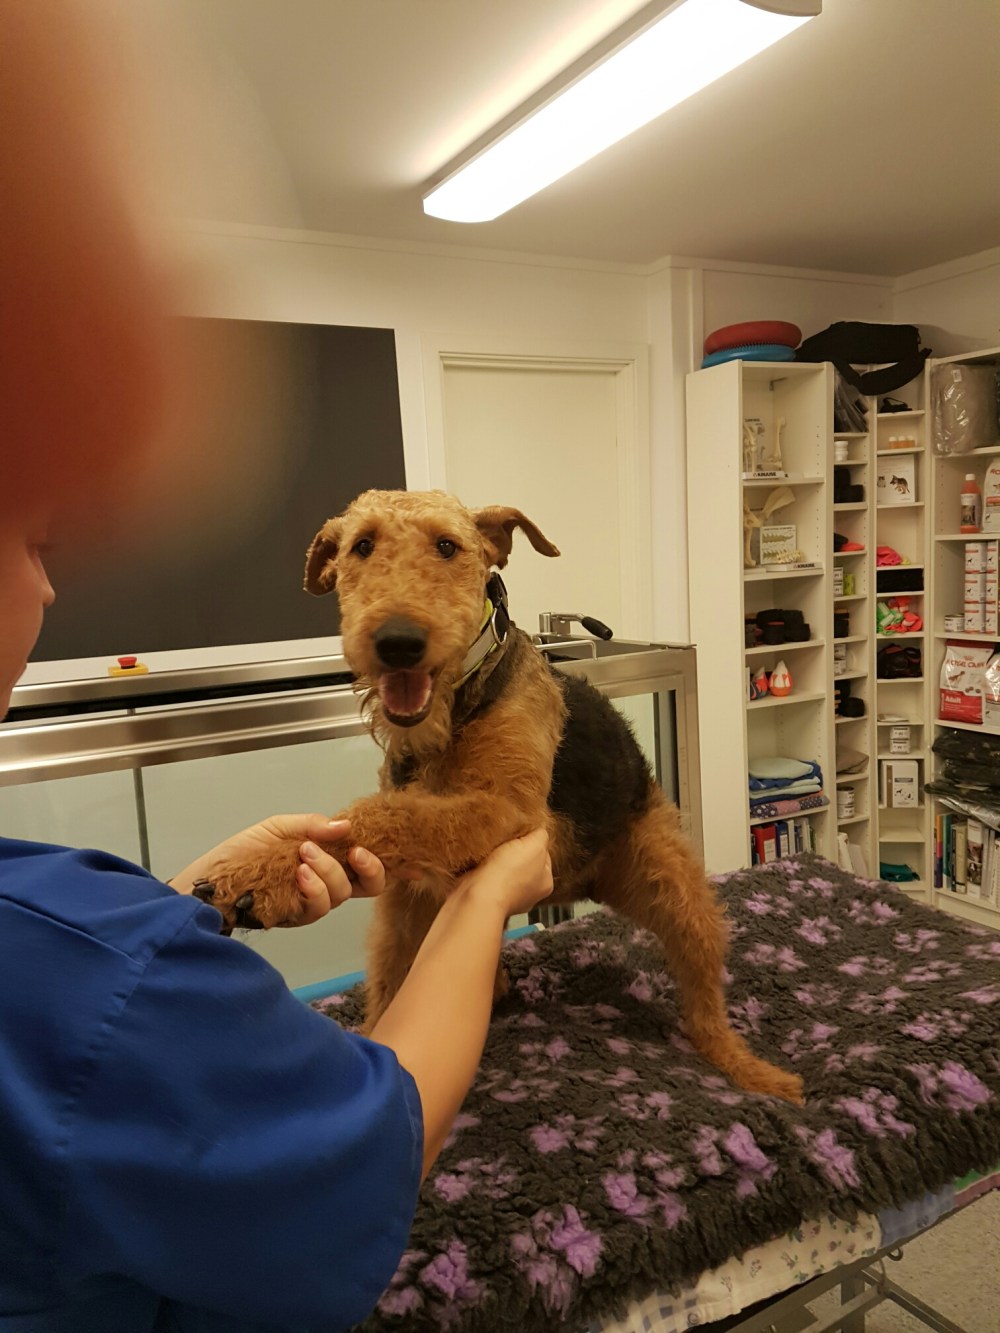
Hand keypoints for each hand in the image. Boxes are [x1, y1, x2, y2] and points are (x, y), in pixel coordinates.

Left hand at [170, 815, 384, 925]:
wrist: (210, 879)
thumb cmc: (244, 853)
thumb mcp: (279, 827)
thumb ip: (313, 826)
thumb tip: (346, 826)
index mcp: (330, 860)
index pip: (368, 864)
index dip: (395, 865)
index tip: (415, 863)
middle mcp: (328, 884)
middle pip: (369, 886)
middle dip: (372, 869)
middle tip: (355, 851)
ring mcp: (313, 902)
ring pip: (343, 894)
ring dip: (330, 872)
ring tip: (306, 854)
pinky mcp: (295, 917)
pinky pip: (318, 907)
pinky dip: (314, 888)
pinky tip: (301, 873)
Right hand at [458, 828, 552, 917]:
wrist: (479, 894)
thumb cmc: (509, 875)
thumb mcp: (536, 845)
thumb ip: (541, 835)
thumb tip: (538, 829)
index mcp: (545, 882)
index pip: (543, 853)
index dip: (533, 839)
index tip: (522, 832)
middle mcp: (527, 892)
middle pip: (523, 859)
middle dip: (514, 848)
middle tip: (507, 839)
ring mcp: (505, 894)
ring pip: (504, 865)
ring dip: (497, 855)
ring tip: (493, 847)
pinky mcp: (485, 892)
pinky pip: (487, 871)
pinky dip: (484, 863)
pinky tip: (482, 857)